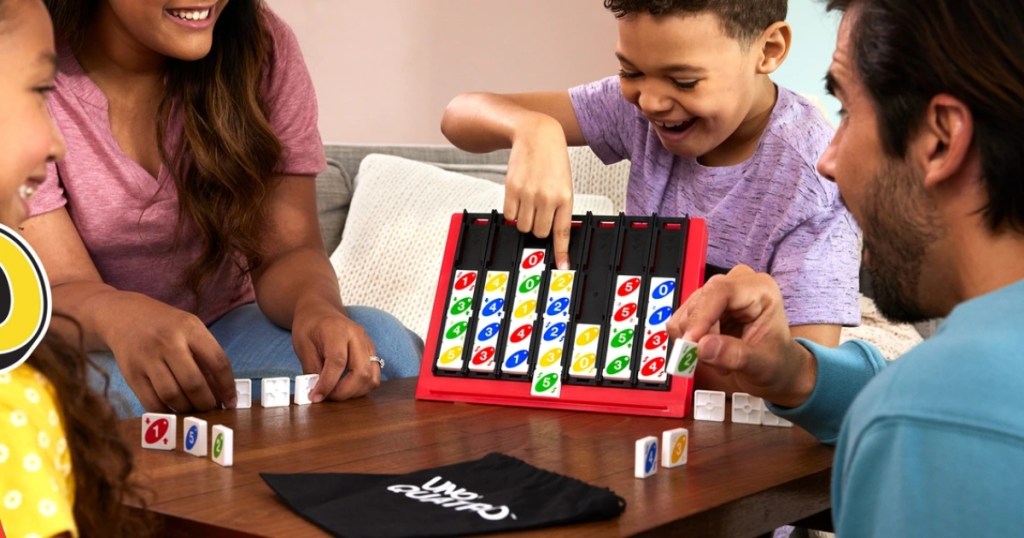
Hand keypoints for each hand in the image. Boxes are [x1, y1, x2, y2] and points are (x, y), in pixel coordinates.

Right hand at [100, 292, 236, 412]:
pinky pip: (151, 402)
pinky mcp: (130, 374)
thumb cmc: (166, 326)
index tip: (231, 401)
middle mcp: (168, 342)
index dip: (227, 386)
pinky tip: (174, 409)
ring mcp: (146, 358)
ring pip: (172, 395)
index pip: (217, 361)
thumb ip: (206, 356)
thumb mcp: (190, 329)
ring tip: (194, 409)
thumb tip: (222, 392)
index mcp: (190, 328)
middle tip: (211, 408)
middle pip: (193, 382)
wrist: (124, 316)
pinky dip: (167, 411)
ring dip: (187, 409)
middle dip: (207, 402)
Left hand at [290, 304, 380, 402]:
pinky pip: (374, 376)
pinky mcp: (372, 353)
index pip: (338, 361)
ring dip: (354, 392)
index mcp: (337, 330)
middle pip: (361, 372)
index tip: (315, 396)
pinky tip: (345, 387)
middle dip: (344, 392)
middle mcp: (357, 336)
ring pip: (372, 377)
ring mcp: (368, 344)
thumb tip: (316, 392)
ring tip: (335, 393)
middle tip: (326, 397)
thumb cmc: (310, 326)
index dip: (328, 383)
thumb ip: (310, 369)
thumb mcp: (302, 345)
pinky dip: (361, 387)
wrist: (321, 312)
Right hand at [504, 116, 573, 269]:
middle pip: (539, 232)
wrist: (536, 135)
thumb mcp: (564, 184)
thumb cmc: (553, 159)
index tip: (562, 266)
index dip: (561, 252)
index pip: (562, 232)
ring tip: (529, 204)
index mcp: (565, 197)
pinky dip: (513, 212)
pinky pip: (509, 215)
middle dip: (539, 227)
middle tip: (540, 214)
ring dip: (525, 220)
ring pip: (523, 226)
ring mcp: (528, 194)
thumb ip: (559, 207)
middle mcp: (546, 197)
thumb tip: (552, 232)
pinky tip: (519, 199)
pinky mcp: (511, 189)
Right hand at [666, 265, 816, 407]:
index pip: (720, 291)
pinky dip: (689, 343)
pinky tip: (710, 352)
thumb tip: (703, 347)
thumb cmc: (778, 362)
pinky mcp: (704, 308)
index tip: (691, 342)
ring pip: (686, 313)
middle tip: (709, 361)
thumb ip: (735, 355)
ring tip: (717, 359)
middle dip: (698, 335)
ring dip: (694, 342)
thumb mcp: (763, 364)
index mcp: (759, 290)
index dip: (701, 315)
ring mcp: (718, 295)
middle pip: (699, 302)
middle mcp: (736, 285)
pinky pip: (682, 323)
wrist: (778, 369)